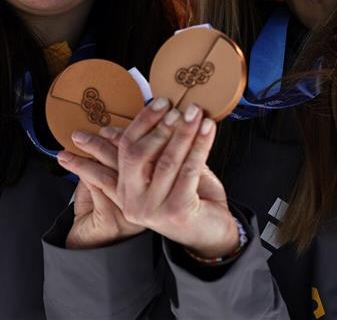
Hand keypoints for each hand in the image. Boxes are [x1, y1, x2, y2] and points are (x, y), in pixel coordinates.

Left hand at [57, 130, 143, 248]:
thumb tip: (98, 138)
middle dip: (106, 140)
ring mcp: (131, 211)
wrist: (89, 253)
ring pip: (113, 171)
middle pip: (131, 160)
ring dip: (91, 151)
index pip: (145, 155)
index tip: (106, 128)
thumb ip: (105, 165)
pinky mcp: (113, 220)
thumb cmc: (95, 216)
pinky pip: (98, 186)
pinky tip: (69, 161)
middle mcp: (146, 200)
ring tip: (74, 142)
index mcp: (151, 189)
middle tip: (85, 132)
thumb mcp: (102, 186)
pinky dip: (82, 168)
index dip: (126, 137)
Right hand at [116, 98, 239, 258]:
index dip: (141, 122)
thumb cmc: (190, 197)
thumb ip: (159, 149)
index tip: (159, 102)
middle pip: (138, 154)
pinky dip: (200, 145)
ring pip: (166, 160)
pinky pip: (189, 170)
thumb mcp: (168, 172)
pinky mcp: (176, 211)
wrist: (212, 234)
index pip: (124, 148)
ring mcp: (152, 209)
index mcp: (125, 189)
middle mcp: (132, 201)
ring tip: (197, 113)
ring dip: (184, 132)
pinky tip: (208, 129)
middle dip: (160, 126)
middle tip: (178, 108)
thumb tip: (163, 110)